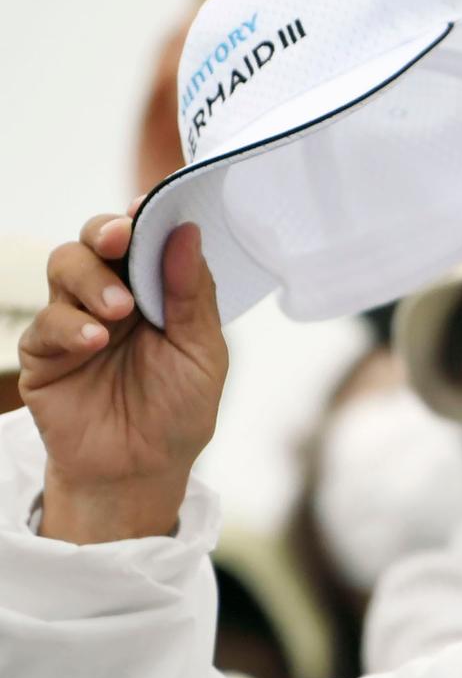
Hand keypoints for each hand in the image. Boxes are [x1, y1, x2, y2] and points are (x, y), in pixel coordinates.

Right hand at [18, 205, 226, 543]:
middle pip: (95, 239)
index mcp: (157, 290)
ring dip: (91, 279)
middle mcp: (114, 296)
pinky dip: (69, 325)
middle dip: (105, 232)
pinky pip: (44, 322)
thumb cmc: (179, 410)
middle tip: (121, 242)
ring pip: (65, 266)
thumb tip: (187, 231)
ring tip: (119, 312)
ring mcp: (75, 320)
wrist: (142, 471)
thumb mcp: (202, 351)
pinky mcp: (44, 353)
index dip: (142, 217)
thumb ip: (193, 294)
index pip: (143, 238)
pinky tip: (94, 342)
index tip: (147, 206)